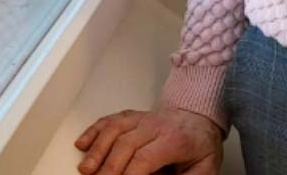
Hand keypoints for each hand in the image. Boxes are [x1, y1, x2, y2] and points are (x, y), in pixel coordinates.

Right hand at [74, 107, 222, 174]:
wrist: (203, 120)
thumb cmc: (201, 147)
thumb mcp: (204, 168)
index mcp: (176, 140)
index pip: (145, 158)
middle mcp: (157, 125)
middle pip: (126, 144)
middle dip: (108, 168)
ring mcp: (144, 118)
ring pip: (116, 128)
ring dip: (97, 149)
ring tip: (85, 170)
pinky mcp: (134, 116)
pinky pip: (112, 119)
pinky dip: (95, 130)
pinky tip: (82, 144)